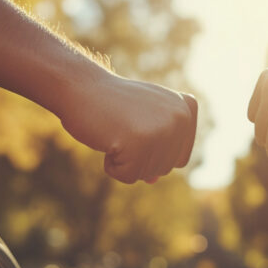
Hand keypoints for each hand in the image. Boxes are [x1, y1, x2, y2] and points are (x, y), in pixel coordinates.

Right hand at [58, 73, 196, 183]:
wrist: (81, 86)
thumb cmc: (111, 104)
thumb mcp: (143, 122)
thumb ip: (157, 147)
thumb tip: (153, 180)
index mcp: (186, 109)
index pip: (178, 159)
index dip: (153, 151)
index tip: (137, 124)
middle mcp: (180, 118)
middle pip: (164, 169)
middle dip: (137, 156)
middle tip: (122, 126)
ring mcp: (162, 129)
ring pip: (146, 174)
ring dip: (124, 159)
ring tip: (116, 130)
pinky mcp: (140, 142)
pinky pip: (127, 176)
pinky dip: (111, 165)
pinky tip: (107, 138)